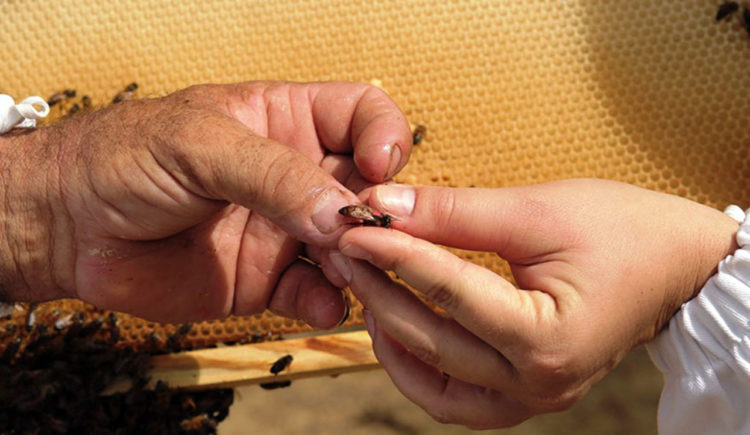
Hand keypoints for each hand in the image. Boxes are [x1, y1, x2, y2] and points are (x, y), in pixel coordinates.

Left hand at [0, 81, 410, 325]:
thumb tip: (342, 213)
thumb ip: (273, 175)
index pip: (363, 115)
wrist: (71, 228)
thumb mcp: (201, 145)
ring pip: (350, 245)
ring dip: (360, 261)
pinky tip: (318, 303)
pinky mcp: (267, 279)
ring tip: (343, 270)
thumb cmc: (125, 160)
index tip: (377, 169)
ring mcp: (284, 230)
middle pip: (368, 188)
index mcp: (286, 122)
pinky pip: (314, 292)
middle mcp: (295, 176)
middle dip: (378, 212)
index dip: (384, 136)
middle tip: (362, 235)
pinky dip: (326, 301)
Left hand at [326, 179, 738, 427]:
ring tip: (368, 291)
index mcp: (548, 336)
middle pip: (432, 343)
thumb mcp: (537, 210)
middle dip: (380, 290)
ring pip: (436, 388)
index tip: (353, 224)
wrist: (680, 266)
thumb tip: (384, 206)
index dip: (394, 252)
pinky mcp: (528, 394)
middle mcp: (540, 383)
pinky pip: (458, 400)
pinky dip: (422, 370)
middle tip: (347, 251)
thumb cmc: (623, 230)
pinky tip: (400, 331)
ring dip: (393, 341)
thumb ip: (456, 212)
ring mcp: (534, 398)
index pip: (448, 291)